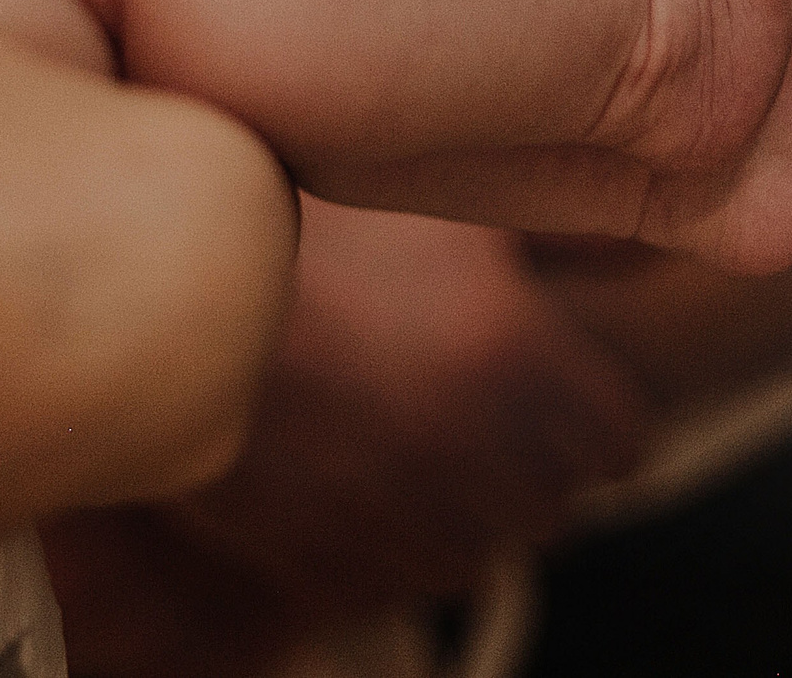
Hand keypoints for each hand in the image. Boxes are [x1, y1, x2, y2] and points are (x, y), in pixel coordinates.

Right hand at [48, 203, 645, 674]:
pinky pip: (379, 582)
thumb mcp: (448, 208)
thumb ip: (558, 237)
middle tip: (481, 407)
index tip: (569, 389)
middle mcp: (457, 449)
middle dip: (529, 462)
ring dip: (456, 510)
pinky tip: (348, 472)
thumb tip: (646, 243)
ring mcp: (378, 513)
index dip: (595, 413)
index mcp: (505, 357)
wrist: (145, 273)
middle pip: (551, 507)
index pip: (618, 441)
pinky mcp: (303, 557)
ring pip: (468, 553)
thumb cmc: (307, 223)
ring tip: (409, 437)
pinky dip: (376, 543)